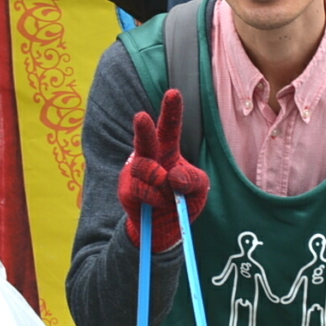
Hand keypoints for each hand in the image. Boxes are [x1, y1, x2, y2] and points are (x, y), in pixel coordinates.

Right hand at [118, 88, 208, 251]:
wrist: (163, 232)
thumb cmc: (181, 203)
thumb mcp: (199, 190)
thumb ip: (194, 179)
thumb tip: (173, 175)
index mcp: (168, 152)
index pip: (170, 128)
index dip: (171, 111)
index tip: (173, 92)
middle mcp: (149, 157)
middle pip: (146, 139)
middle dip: (143, 129)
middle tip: (141, 117)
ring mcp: (135, 173)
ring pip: (145, 167)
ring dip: (160, 180)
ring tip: (165, 192)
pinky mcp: (126, 190)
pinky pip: (141, 189)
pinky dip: (154, 198)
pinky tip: (157, 204)